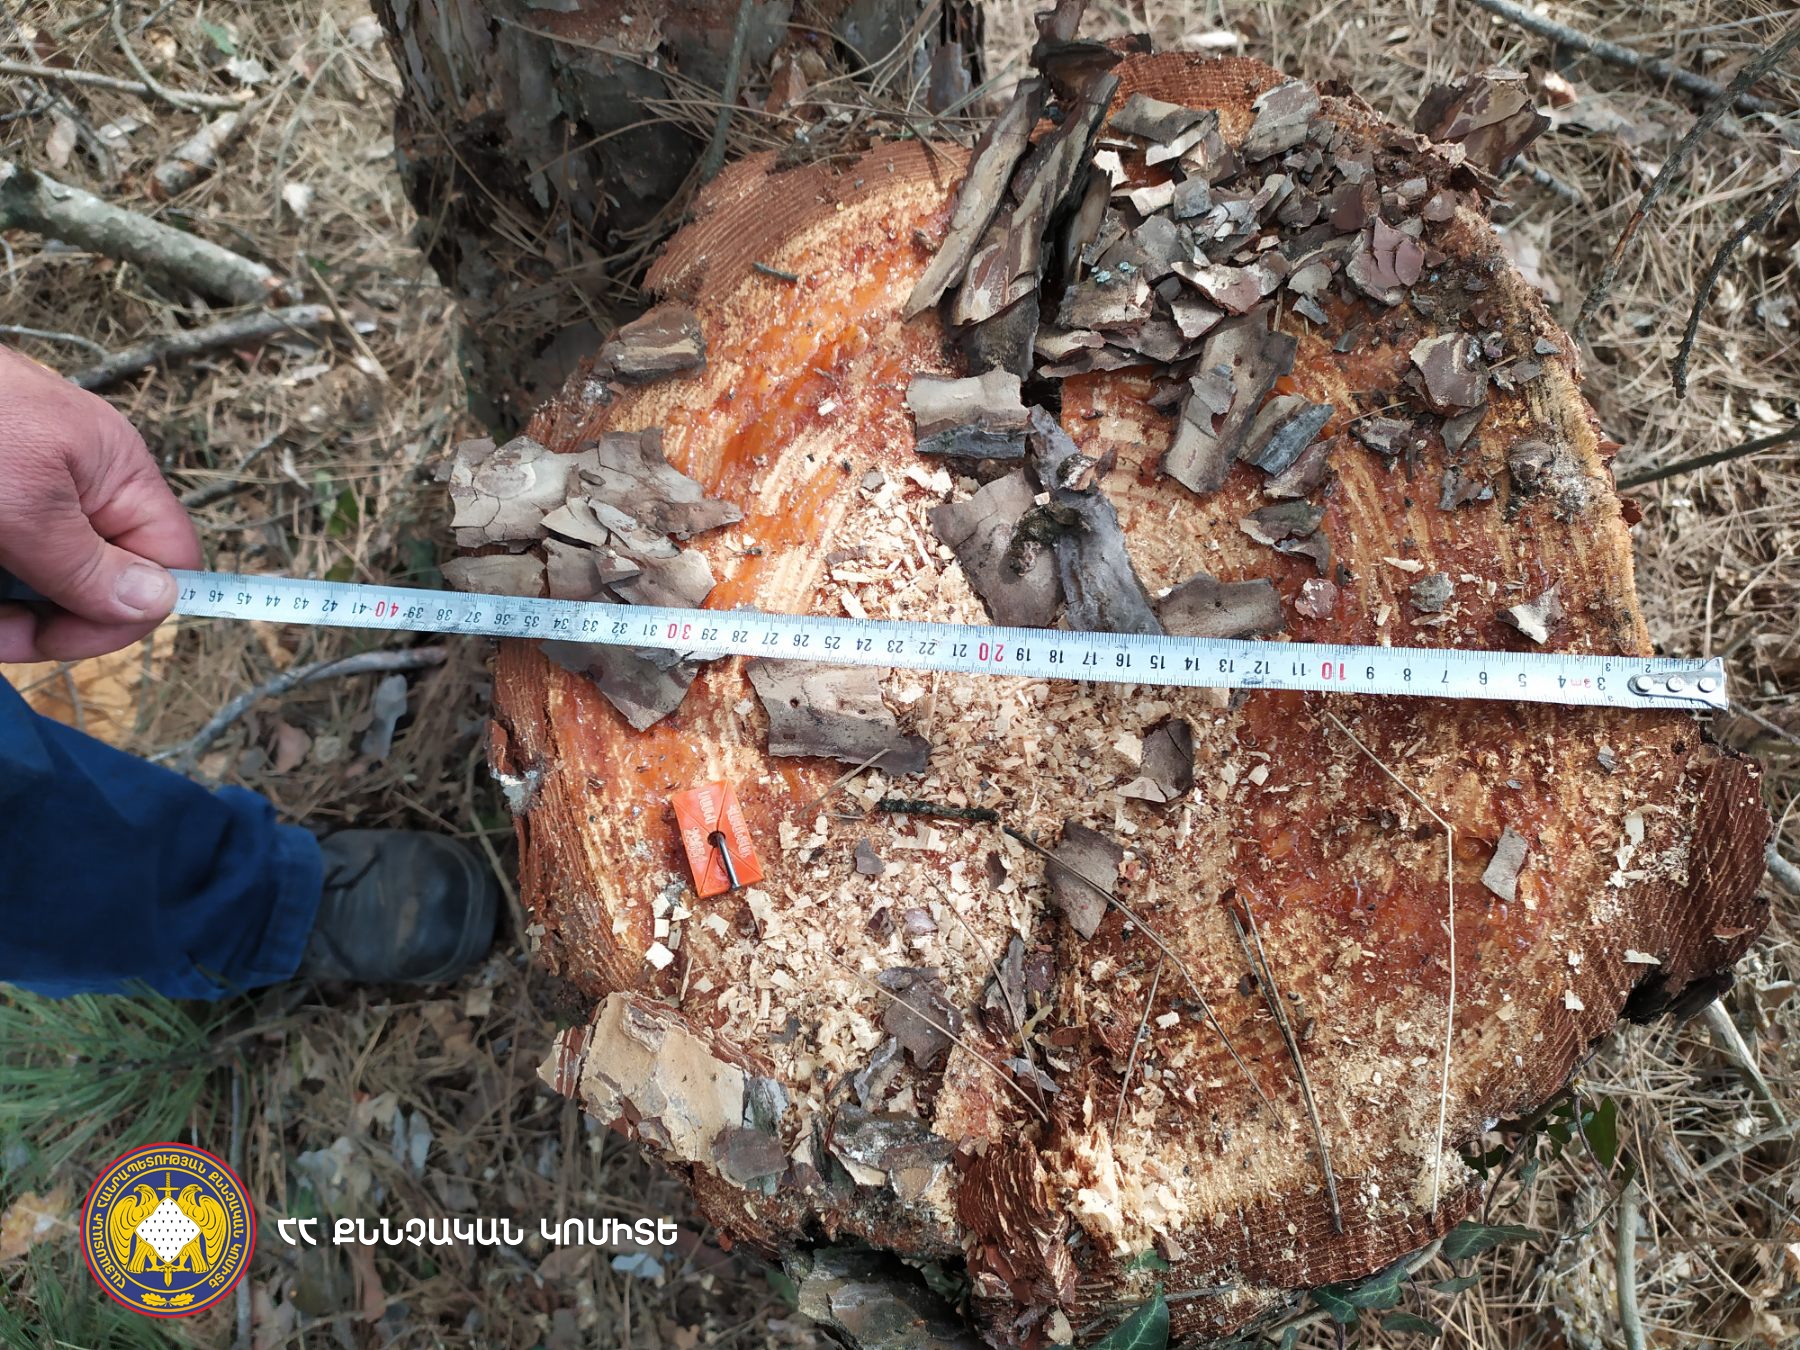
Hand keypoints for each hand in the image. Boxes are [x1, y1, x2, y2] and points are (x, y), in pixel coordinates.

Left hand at [0, 347, 200, 661]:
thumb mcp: (24, 509)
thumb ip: (90, 566)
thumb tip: (161, 605)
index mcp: (116, 474)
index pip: (167, 563)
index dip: (124, 613)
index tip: (55, 636)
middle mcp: (80, 483)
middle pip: (96, 580)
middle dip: (42, 618)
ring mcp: (28, 490)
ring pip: (36, 579)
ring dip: (2, 605)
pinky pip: (5, 558)